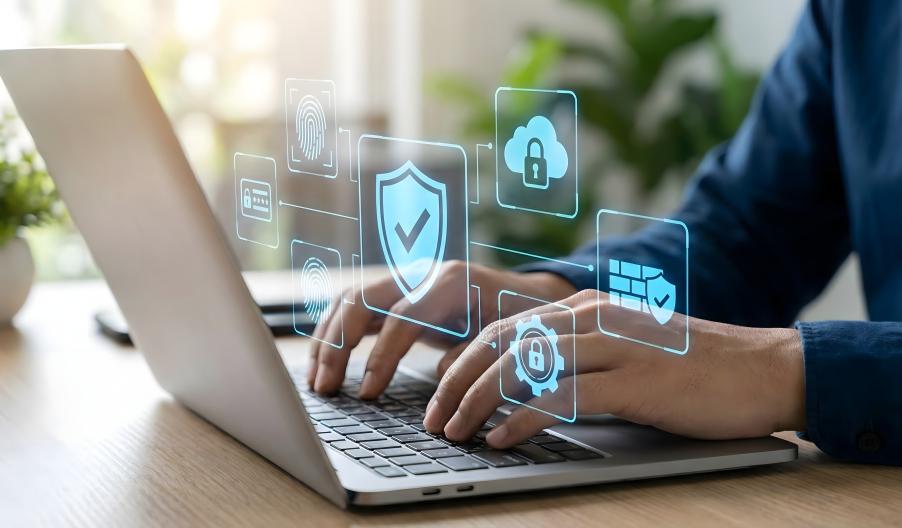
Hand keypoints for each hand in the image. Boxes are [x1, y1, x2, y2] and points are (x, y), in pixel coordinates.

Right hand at [307, 261, 575, 397]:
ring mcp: (405, 280)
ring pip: (351, 300)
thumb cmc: (521, 319)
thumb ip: (476, 353)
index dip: (381, 357)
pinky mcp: (396, 296)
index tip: (368, 394)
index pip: (401, 316)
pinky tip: (323, 365)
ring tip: (316, 382)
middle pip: (363, 298)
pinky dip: (334, 335)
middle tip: (326, 388)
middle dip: (338, 345)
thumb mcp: (508, 337)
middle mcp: (422, 273)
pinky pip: (355, 309)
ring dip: (327, 340)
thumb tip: (442, 375)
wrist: (528, 297)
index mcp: (451, 281)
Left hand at [423, 289, 805, 447]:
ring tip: (454, 432)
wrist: (763, 368)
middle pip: (502, 342)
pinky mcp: (635, 381)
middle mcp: (593, 317)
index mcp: (586, 307)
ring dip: (478, 400)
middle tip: (433, 417)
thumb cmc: (691, 370)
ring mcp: (614, 345)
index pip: (504, 326)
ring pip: (524, 364)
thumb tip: (520, 389)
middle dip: (457, 380)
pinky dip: (522, 418)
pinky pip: (562, 397)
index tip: (438, 392)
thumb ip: (577, 358)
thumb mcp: (624, 351)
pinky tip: (501, 438)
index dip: (464, 360)